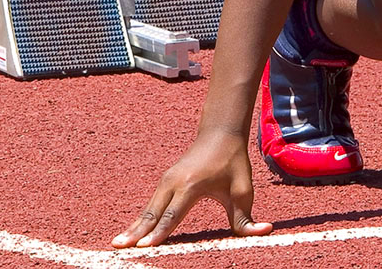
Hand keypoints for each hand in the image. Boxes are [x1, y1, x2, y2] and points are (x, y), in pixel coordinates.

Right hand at [111, 130, 272, 247]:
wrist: (220, 133)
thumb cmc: (233, 162)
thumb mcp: (243, 189)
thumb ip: (247, 216)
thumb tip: (265, 231)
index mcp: (192, 185)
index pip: (173, 214)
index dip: (160, 232)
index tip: (145, 245)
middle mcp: (174, 183)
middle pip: (153, 213)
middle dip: (136, 232)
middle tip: (119, 248)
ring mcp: (166, 181)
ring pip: (148, 210)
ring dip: (133, 228)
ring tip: (116, 245)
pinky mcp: (164, 182)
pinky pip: (150, 206)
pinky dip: (139, 220)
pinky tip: (128, 234)